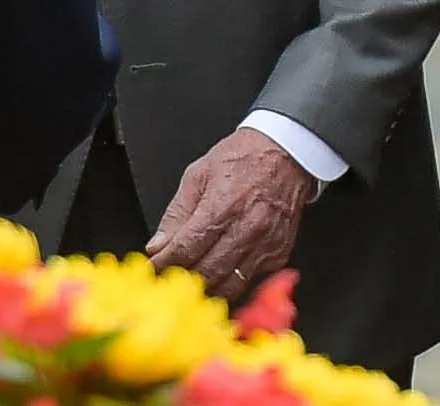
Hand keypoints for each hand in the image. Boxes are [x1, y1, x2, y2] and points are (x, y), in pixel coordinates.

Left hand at [146, 128, 318, 301]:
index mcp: (222, 206)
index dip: (164, 262)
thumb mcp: (199, 174)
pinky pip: (250, 280)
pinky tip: (221, 272)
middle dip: (183, 278)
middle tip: (169, 277)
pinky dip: (232, 281)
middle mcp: (246, 229)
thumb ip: (176, 213)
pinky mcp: (278, 253)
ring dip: (207, 288)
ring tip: (192, 281)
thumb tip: (158, 246)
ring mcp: (265, 244)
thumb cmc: (243, 157)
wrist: (286, 152)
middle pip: (206, 272)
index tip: (153, 266)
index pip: (186, 249)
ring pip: (229, 286)